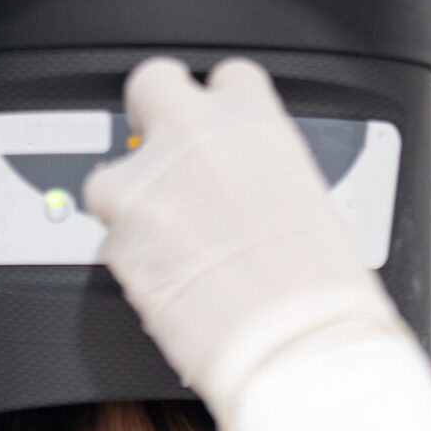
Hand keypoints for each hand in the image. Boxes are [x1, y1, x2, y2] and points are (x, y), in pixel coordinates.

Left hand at [83, 56, 409, 430]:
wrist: (294, 350)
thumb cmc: (319, 294)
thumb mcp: (310, 202)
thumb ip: (262, 173)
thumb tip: (246, 185)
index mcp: (252, 121)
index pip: (222, 81)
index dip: (217, 114)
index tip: (217, 139)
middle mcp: (192, 142)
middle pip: (149, 90)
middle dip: (154, 127)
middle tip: (168, 168)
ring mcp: (148, 192)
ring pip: (112, 178)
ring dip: (131, 207)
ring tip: (169, 251)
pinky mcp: (121, 248)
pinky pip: (112, 242)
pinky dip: (133, 262)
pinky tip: (169, 285)